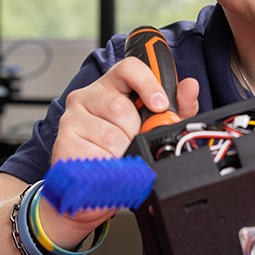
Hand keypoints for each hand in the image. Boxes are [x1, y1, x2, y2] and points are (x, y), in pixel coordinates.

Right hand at [46, 57, 198, 227]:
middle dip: (135, 132)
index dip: (148, 83)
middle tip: (134, 143)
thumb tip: (190, 87)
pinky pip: (97, 155)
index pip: (128, 68)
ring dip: (123, 153)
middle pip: (121, 107)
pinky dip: (109, 166)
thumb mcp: (153, 126)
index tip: (160, 104)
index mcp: (110, 86)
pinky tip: (106, 165)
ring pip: (111, 135)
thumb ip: (176, 107)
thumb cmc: (122, 150)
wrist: (90, 186)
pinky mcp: (64, 142)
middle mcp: (86, 96)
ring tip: (118, 157)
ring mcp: (71, 118)